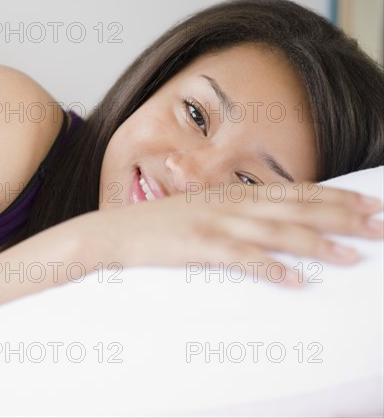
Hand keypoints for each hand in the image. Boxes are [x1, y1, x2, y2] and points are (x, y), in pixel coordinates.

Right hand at [90, 183, 383, 285]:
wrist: (115, 231)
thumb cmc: (160, 224)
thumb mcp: (201, 209)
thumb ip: (235, 211)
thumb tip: (270, 219)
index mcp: (233, 193)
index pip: (295, 192)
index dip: (335, 197)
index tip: (369, 205)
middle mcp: (230, 203)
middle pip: (296, 208)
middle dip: (341, 217)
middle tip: (378, 226)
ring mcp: (215, 223)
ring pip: (276, 232)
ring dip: (316, 244)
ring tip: (350, 257)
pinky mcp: (198, 246)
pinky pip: (241, 258)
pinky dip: (270, 269)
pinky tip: (296, 281)